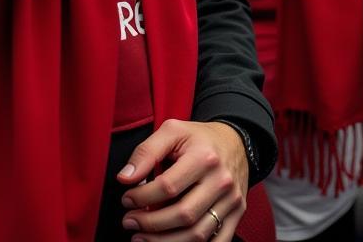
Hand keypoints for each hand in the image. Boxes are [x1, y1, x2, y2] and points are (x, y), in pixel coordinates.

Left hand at [117, 120, 248, 238]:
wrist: (236, 141)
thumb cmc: (199, 138)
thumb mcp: (172, 131)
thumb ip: (146, 151)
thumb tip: (125, 178)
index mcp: (204, 157)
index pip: (167, 187)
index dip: (141, 197)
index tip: (127, 198)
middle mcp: (221, 180)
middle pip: (183, 215)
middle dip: (149, 224)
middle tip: (130, 221)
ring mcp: (231, 199)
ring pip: (197, 234)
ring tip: (142, 236)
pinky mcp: (237, 213)